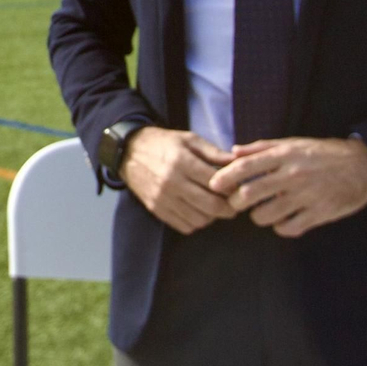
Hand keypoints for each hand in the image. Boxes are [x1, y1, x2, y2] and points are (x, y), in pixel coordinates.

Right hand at [120, 126, 236, 234]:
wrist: (128, 152)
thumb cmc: (163, 143)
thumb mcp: (189, 139)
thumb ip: (214, 152)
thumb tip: (238, 163)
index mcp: (181, 162)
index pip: (217, 183)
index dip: (233, 188)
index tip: (238, 188)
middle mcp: (172, 182)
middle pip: (211, 206)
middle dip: (229, 208)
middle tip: (233, 205)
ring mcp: (162, 198)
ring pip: (199, 219)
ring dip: (212, 217)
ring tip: (214, 207)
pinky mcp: (156, 208)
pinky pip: (184, 226)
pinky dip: (196, 222)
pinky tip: (198, 211)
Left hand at [208, 136, 366, 237]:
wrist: (364, 166)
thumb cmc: (323, 153)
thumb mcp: (293, 143)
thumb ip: (262, 148)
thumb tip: (233, 152)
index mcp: (284, 156)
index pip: (245, 167)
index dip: (224, 178)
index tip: (214, 185)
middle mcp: (292, 175)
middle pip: (249, 194)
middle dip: (236, 202)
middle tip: (236, 203)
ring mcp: (306, 196)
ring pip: (265, 215)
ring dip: (257, 216)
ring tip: (262, 211)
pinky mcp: (319, 214)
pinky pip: (288, 228)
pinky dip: (280, 227)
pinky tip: (283, 220)